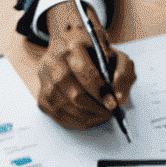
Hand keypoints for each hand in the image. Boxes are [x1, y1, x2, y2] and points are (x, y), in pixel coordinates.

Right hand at [36, 1, 135, 129]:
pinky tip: (89, 118)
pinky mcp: (42, 95)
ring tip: (101, 115)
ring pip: (66, 107)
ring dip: (87, 116)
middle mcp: (54, 61)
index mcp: (73, 45)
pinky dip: (76, 121)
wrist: (67, 44)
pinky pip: (58, 115)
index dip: (100, 91)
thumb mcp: (113, 52)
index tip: (112, 103)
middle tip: (108, 112)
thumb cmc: (92, 51)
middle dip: (95, 107)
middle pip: (74, 93)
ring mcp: (45, 79)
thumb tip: (120, 98)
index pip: (85, 71)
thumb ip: (123, 71)